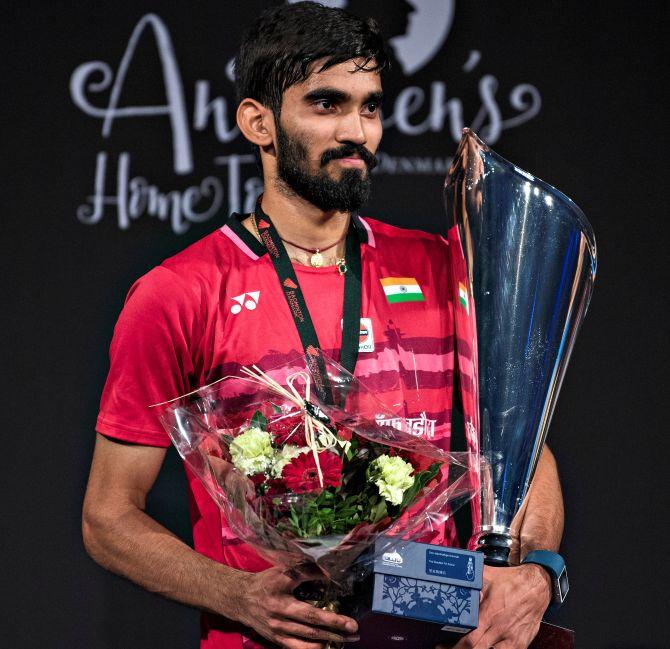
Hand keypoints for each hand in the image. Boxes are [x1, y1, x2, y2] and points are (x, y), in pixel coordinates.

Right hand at [230, 566, 358, 648]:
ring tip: (348, 637)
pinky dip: (315, 648)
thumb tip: (327, 575)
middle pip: (311, 619)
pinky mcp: (277, 639)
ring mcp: (278, 628)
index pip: (304, 584)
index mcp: (280, 589)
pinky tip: (328, 645)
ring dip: (330, 637)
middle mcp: (279, 611)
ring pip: (308, 636)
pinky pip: (299, 648)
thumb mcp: (281, 569)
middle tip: (354, 626)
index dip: (320, 585)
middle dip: (334, 623)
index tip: (335, 584)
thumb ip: (303, 569)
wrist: (241, 599)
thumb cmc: (266, 582)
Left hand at [438, 564, 550, 648]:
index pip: (469, 640)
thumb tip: (453, 575)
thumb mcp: (488, 576)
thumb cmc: (512, 581)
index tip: (442, 646)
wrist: (537, 587)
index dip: (455, 646)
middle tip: (448, 648)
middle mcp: (500, 630)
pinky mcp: (521, 644)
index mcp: (490, 614)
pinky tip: (486, 648)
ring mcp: (512, 639)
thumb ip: (471, 580)